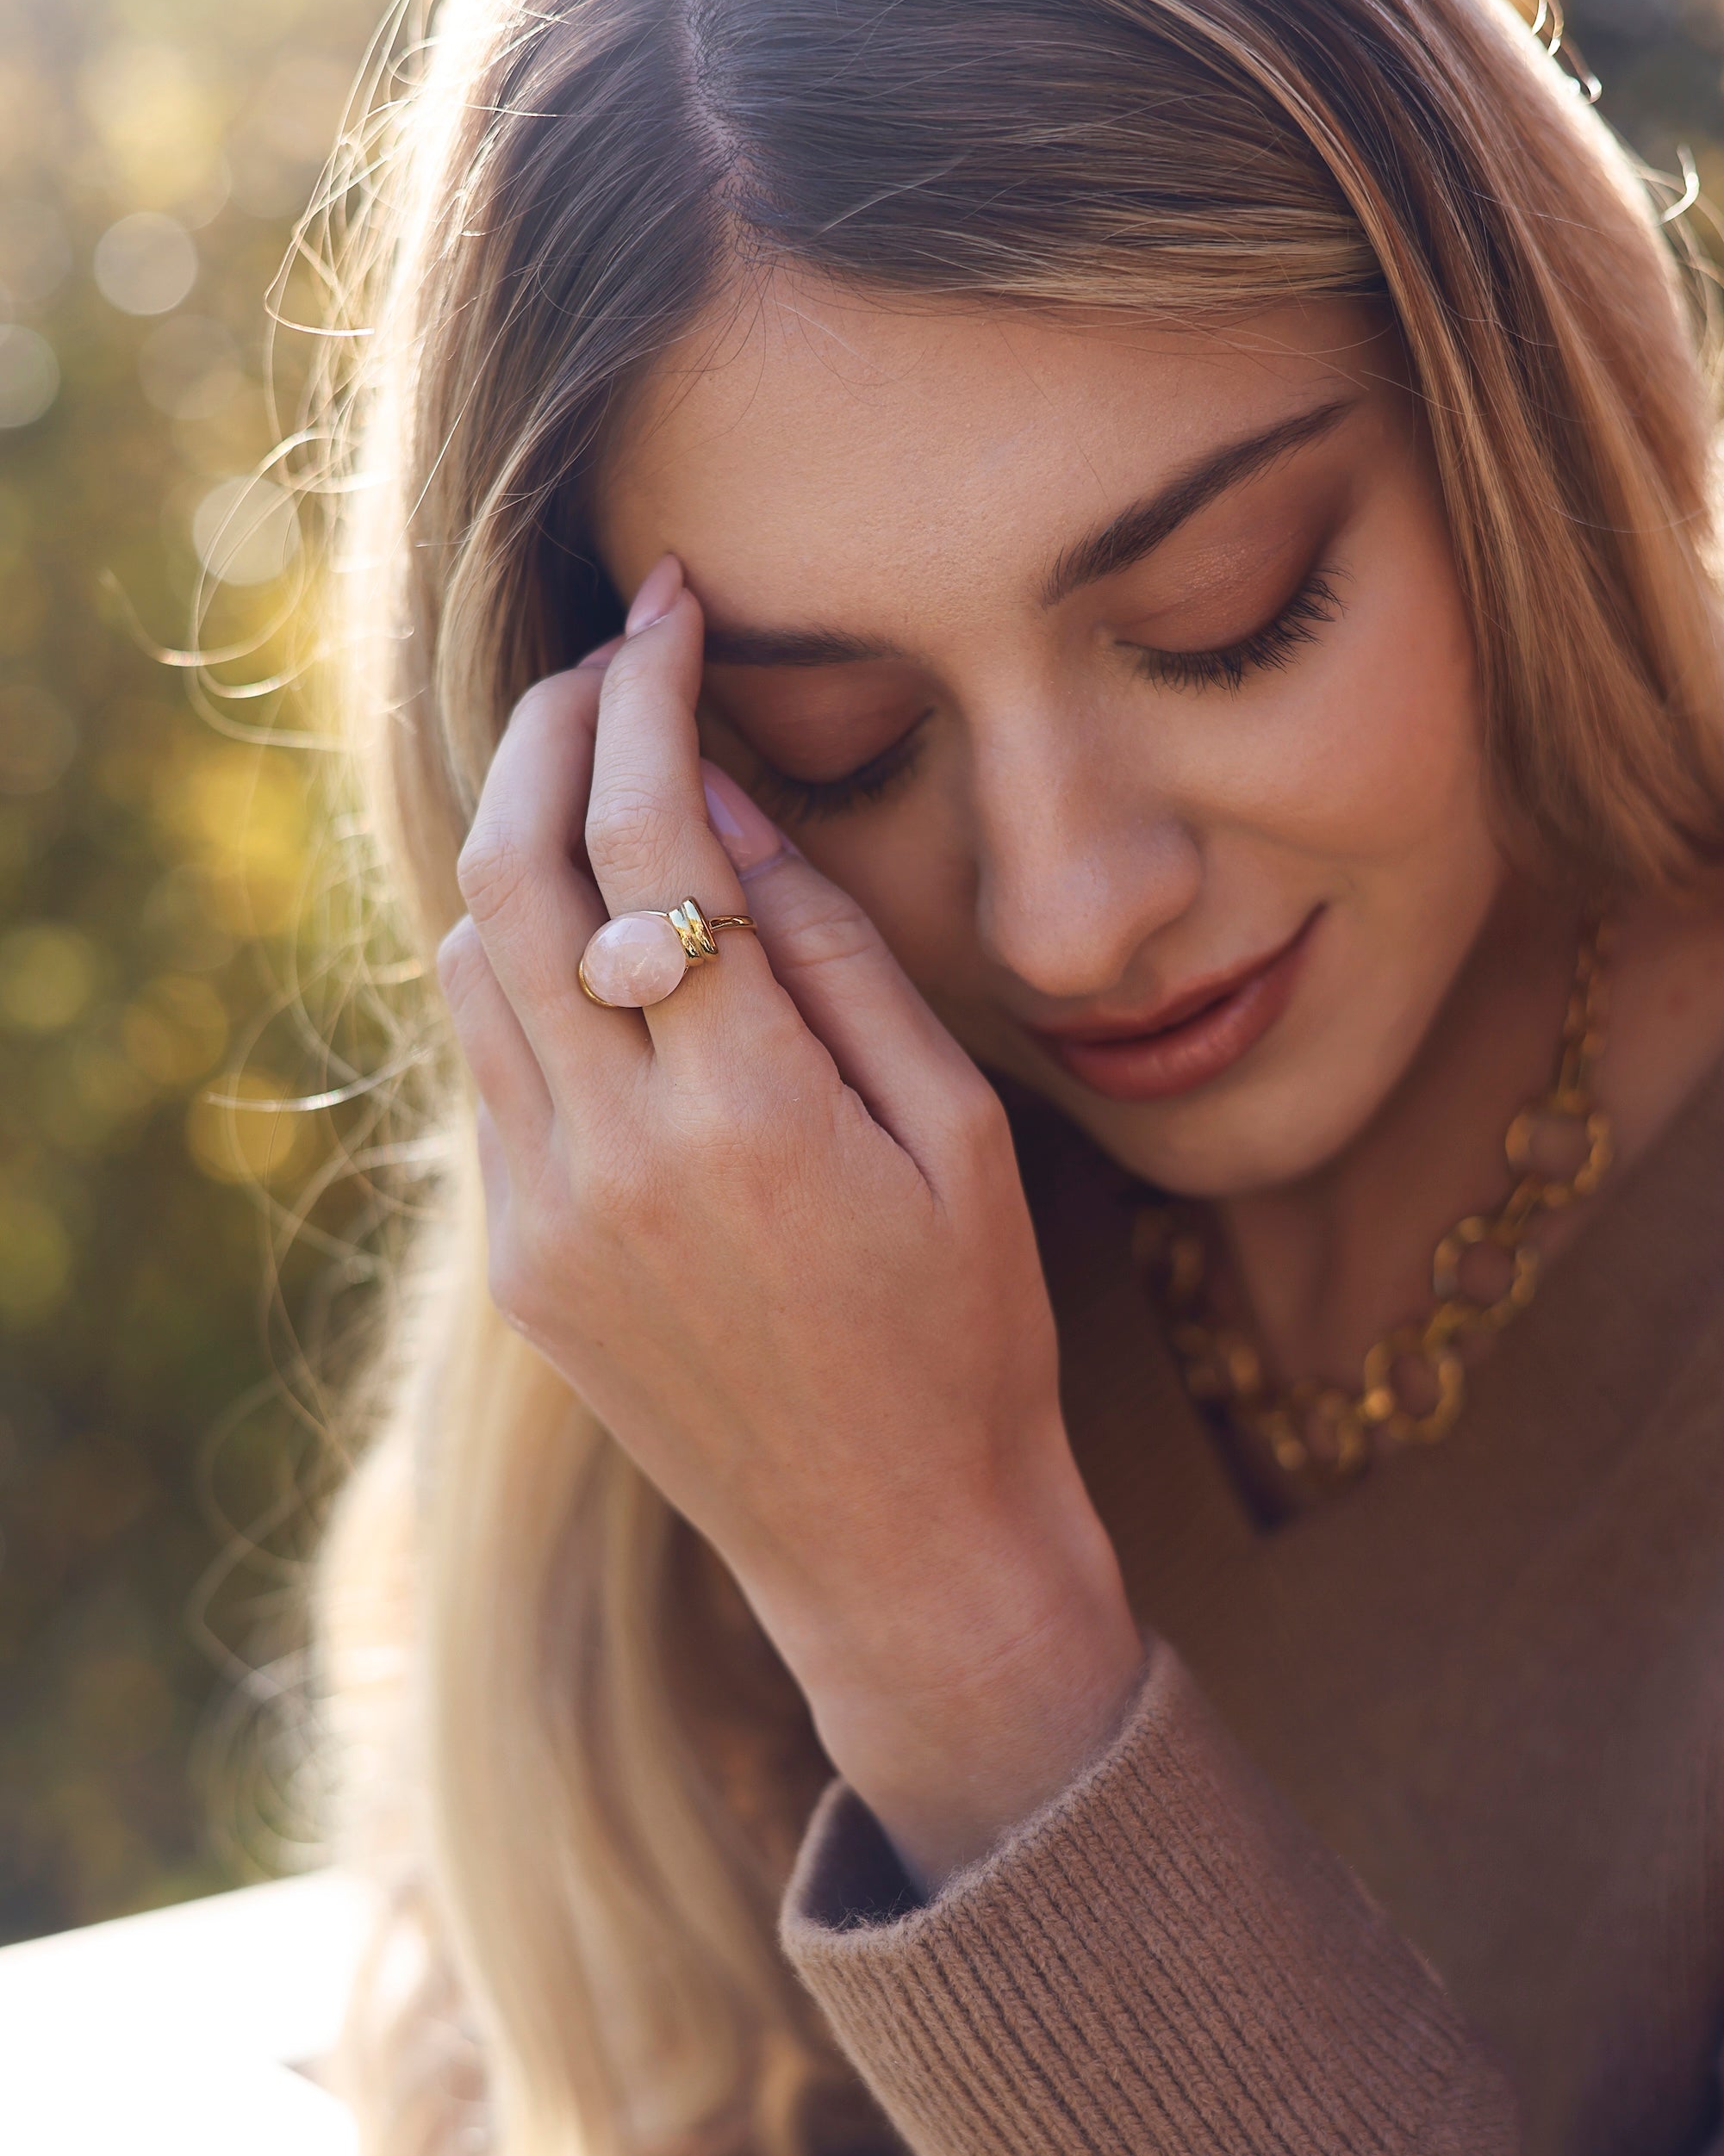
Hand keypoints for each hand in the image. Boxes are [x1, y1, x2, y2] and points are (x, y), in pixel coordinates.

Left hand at [438, 557, 1142, 1885]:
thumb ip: (839, 960)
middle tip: (599, 664)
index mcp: (749, 1114)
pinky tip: (591, 941)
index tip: (669, 610)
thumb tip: (734, 815)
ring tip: (591, 787)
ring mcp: (546, 1218)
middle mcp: (616, 1158)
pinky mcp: (521, 1266)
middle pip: (513, 876)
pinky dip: (520, 967)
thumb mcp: (956, 1131)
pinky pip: (489, 1068)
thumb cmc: (968, 1336)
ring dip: (517, 847)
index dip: (652, 698)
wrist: (894, 1546)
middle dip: (542, 736)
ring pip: (472, 963)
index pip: (654, 839)